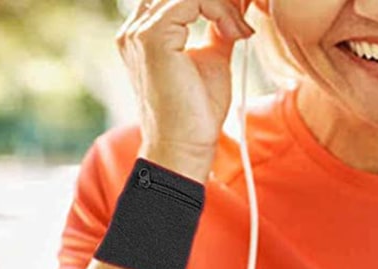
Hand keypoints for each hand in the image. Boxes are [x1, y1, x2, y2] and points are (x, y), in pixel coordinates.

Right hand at [116, 0, 253, 177]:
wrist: (186, 145)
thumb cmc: (197, 113)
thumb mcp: (212, 60)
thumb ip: (217, 29)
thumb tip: (233, 11)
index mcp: (144, 33)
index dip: (212, 2)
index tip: (240, 22)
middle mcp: (135, 28)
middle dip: (218, 1)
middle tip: (242, 18)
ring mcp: (139, 32)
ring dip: (221, 4)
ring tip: (240, 31)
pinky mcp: (152, 39)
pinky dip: (219, 10)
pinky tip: (234, 34)